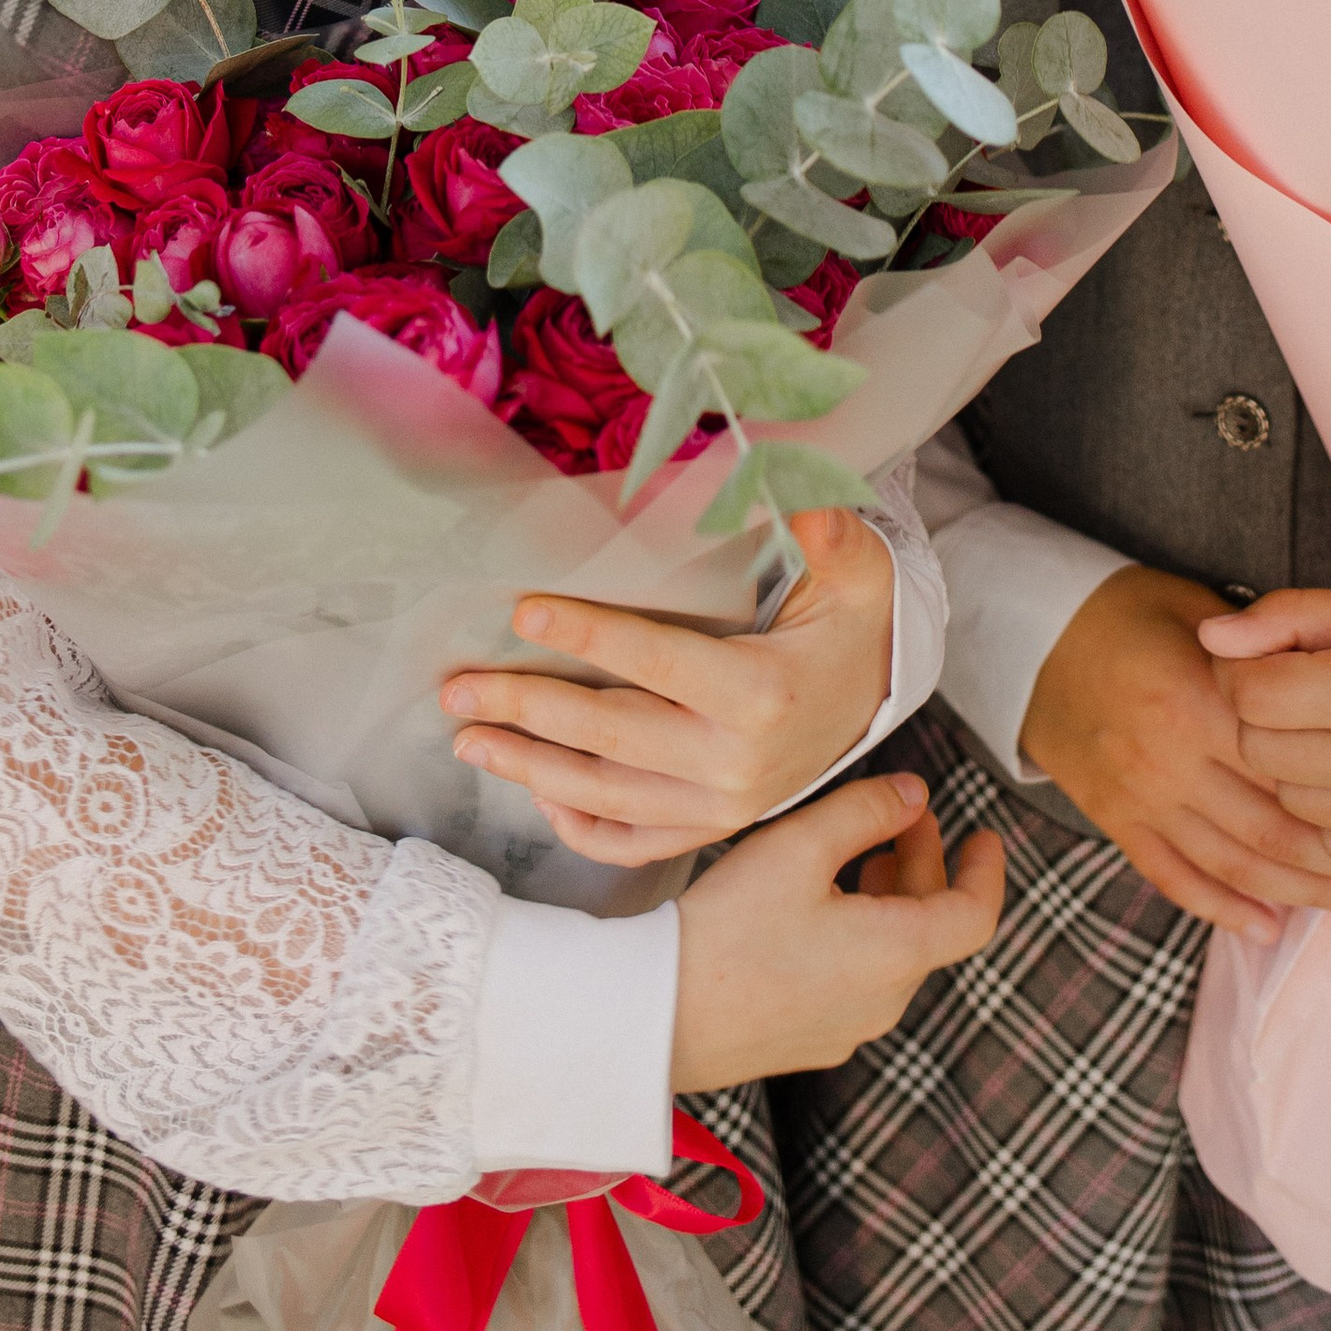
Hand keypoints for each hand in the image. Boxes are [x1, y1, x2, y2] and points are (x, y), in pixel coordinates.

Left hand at [442, 507, 895, 866]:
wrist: (873, 700)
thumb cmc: (849, 623)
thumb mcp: (854, 570)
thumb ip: (827, 530)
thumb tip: (795, 487)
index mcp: (762, 692)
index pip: (656, 663)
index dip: (588, 638)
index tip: (524, 612)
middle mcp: (737, 762)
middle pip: (611, 736)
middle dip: (526, 710)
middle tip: (458, 688)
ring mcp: (722, 806)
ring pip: (607, 796)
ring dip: (530, 769)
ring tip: (469, 740)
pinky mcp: (712, 828)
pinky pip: (635, 843)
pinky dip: (580, 827)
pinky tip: (537, 795)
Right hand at [671, 767, 1003, 1086]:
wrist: (658, 1017)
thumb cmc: (728, 928)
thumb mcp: (800, 846)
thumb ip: (867, 810)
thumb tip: (915, 795)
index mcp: (898, 955)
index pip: (976, 916)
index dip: (987, 870)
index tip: (983, 833)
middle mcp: (885, 1002)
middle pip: (931, 928)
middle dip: (923, 864)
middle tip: (901, 816)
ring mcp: (848, 1028)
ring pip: (894, 954)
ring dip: (890, 898)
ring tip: (858, 852)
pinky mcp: (811, 1039)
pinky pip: (859, 980)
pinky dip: (861, 933)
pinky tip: (818, 905)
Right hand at [1021, 565, 1330, 941]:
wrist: (1028, 636)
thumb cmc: (1124, 612)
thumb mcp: (1195, 609)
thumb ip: (1261, 648)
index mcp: (1196, 701)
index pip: (1288, 764)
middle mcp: (1169, 759)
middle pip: (1269, 828)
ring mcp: (1139, 796)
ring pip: (1231, 864)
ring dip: (1297, 894)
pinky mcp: (1114, 819)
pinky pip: (1174, 878)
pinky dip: (1223, 909)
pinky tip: (1268, 927)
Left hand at [1200, 580, 1330, 876]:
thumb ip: (1286, 619)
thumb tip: (1210, 638)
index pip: (1247, 694)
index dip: (1243, 672)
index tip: (1269, 662)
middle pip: (1258, 750)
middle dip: (1265, 718)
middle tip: (1304, 694)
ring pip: (1288, 801)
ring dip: (1296, 766)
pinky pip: (1330, 846)